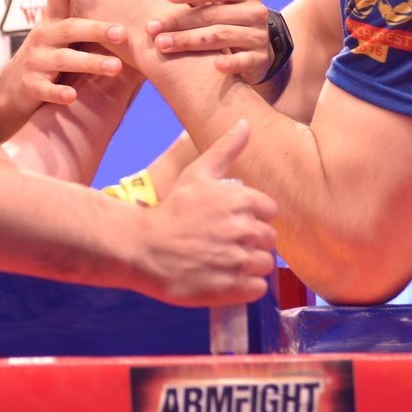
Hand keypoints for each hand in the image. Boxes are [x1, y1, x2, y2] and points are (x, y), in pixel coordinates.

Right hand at [0, 0, 130, 143]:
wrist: (11, 89)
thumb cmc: (47, 57)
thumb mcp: (58, 34)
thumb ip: (79, 19)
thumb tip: (119, 4)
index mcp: (52, 23)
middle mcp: (43, 38)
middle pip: (71, 29)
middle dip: (97, 30)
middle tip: (122, 33)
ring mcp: (35, 62)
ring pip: (64, 60)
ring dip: (91, 63)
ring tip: (115, 67)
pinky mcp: (31, 86)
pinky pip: (46, 89)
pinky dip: (59, 92)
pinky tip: (72, 96)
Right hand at [129, 119, 278, 305]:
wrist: (143, 248)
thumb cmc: (171, 210)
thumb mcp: (197, 174)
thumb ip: (225, 149)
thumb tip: (245, 123)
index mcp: (241, 201)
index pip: (269, 211)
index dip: (252, 217)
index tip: (231, 222)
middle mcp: (243, 229)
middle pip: (268, 239)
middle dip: (251, 241)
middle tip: (224, 243)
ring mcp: (238, 260)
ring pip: (264, 264)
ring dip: (249, 265)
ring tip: (224, 262)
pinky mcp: (232, 288)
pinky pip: (257, 288)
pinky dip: (245, 286)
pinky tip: (225, 277)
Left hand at [146, 0, 272, 79]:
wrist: (256, 43)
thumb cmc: (231, 4)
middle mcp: (255, 9)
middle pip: (213, 14)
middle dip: (180, 20)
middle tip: (150, 26)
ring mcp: (258, 35)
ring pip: (222, 38)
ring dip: (190, 42)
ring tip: (161, 46)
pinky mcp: (259, 59)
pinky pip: (244, 61)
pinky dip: (230, 64)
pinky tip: (212, 67)